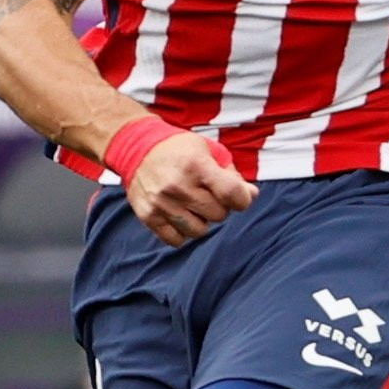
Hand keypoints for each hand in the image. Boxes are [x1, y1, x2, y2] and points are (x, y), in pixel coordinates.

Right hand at [121, 132, 254, 246]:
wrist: (136, 148)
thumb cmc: (179, 150)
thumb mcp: (208, 151)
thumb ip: (232, 174)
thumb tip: (251, 196)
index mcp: (196, 165)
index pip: (232, 194)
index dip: (242, 199)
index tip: (239, 197)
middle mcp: (178, 186)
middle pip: (218, 215)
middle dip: (220, 207)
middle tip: (208, 195)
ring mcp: (161, 203)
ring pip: (199, 231)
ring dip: (201, 221)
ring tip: (193, 206)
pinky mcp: (148, 216)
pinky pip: (176, 240)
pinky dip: (183, 232)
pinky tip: (180, 216)